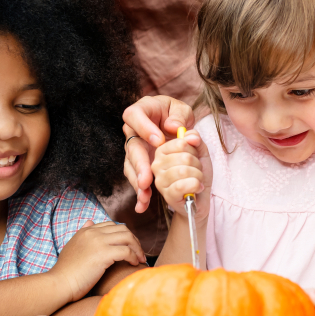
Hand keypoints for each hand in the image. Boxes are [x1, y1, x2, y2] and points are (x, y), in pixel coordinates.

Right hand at [50, 220, 144, 301]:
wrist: (60, 283)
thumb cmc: (67, 271)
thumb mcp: (73, 246)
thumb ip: (83, 234)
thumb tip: (89, 221)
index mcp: (86, 231)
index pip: (112, 225)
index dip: (124, 235)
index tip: (130, 246)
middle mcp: (93, 232)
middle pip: (123, 229)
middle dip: (134, 240)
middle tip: (139, 253)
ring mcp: (98, 242)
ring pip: (128, 237)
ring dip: (137, 248)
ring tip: (140, 259)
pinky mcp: (103, 254)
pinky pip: (126, 251)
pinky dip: (134, 256)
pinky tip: (135, 264)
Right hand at [122, 96, 194, 213]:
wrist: (175, 126)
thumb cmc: (177, 115)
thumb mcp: (183, 110)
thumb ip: (180, 116)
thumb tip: (173, 127)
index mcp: (142, 111)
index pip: (134, 115)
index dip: (144, 128)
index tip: (159, 141)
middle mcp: (133, 132)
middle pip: (132, 148)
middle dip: (140, 165)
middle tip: (147, 179)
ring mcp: (135, 150)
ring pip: (131, 167)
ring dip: (138, 182)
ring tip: (145, 194)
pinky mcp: (139, 165)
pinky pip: (137, 180)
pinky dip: (140, 193)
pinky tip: (142, 205)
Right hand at [151, 130, 211, 219]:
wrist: (201, 198)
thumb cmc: (197, 174)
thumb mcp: (200, 152)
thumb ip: (196, 139)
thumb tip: (191, 137)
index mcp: (161, 151)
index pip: (181, 143)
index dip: (194, 150)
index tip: (193, 157)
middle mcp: (156, 164)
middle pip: (184, 157)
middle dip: (197, 165)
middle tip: (195, 171)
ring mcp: (160, 180)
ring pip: (184, 171)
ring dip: (198, 176)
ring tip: (196, 180)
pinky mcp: (167, 195)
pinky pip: (183, 185)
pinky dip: (196, 186)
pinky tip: (196, 188)